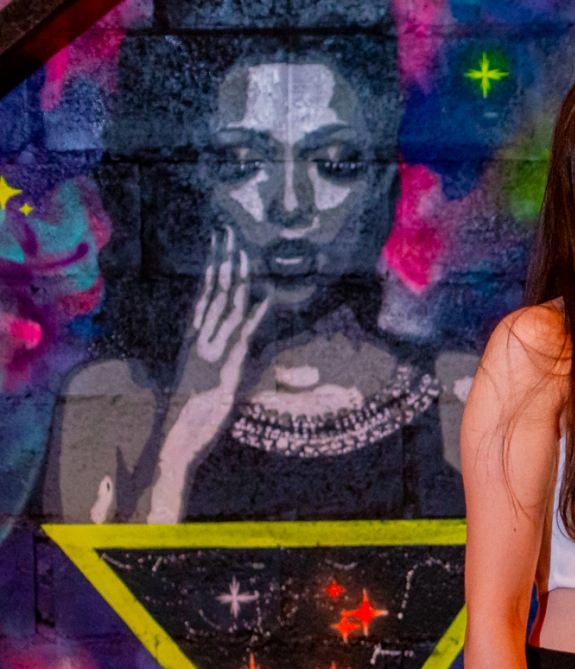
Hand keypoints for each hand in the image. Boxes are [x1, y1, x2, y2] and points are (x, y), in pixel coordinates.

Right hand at [147, 228, 270, 521]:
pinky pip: (240, 339)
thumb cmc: (199, 412)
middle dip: (223, 263)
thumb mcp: (231, 385)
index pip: (207, 295)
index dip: (215, 268)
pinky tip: (265, 300)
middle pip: (214, 293)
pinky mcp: (224, 371)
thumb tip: (301, 372)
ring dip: (236, 281)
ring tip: (243, 253)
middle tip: (230, 234)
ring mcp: (211, 353)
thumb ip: (264, 375)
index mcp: (196, 338)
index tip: (221, 243)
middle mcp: (201, 340)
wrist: (179, 435)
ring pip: (225, 309)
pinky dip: (253, 319)